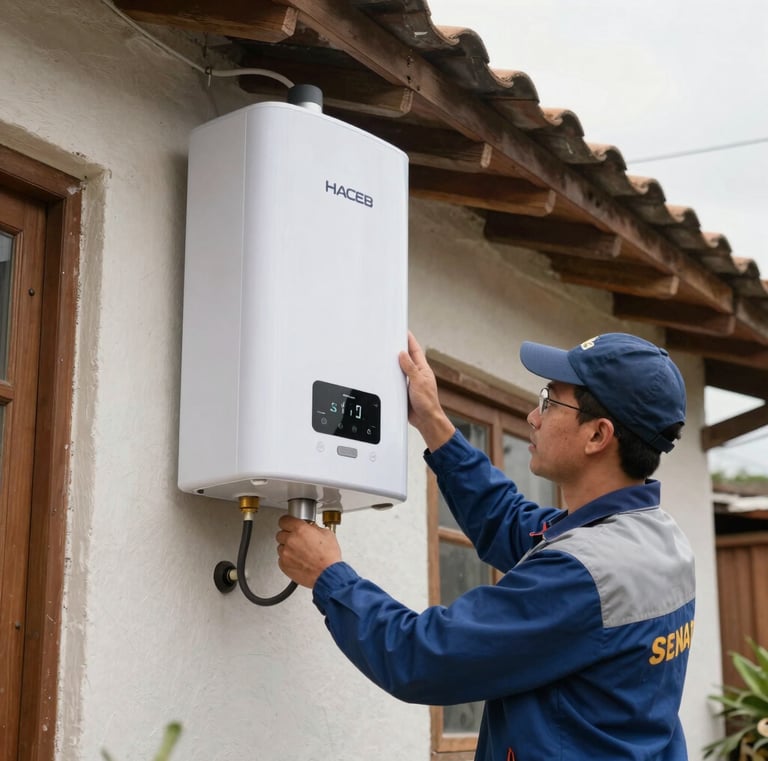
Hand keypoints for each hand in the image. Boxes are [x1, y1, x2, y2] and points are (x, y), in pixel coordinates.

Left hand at [276, 515, 341, 587]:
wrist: (327, 575)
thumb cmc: (328, 557)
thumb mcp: (327, 534)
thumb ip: (314, 528)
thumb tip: (310, 527)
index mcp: (300, 530)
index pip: (284, 520)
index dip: (287, 522)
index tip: (288, 523)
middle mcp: (291, 540)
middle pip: (281, 533)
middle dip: (288, 535)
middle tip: (298, 539)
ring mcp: (286, 553)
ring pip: (281, 547)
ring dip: (288, 548)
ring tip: (300, 552)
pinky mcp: (284, 565)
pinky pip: (281, 559)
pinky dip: (287, 559)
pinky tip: (298, 560)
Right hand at [399, 331, 454, 450]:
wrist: (426, 420)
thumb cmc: (427, 403)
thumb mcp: (418, 382)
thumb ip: (410, 368)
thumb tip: (403, 354)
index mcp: (422, 369)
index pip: (415, 350)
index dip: (409, 339)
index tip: (403, 330)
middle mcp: (416, 374)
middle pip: (407, 357)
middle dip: (400, 347)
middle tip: (393, 338)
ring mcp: (410, 383)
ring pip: (401, 368)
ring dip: (395, 361)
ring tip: (387, 352)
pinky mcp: (404, 391)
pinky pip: (396, 380)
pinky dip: (391, 375)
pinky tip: (386, 373)